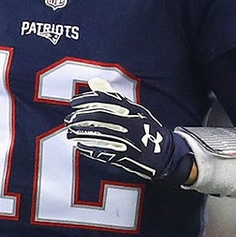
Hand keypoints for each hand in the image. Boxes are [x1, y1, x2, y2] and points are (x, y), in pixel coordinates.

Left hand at [65, 78, 191, 182]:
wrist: (167, 153)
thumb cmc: (144, 127)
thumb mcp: (133, 109)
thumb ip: (111, 95)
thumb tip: (93, 80)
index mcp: (133, 109)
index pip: (106, 99)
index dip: (87, 100)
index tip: (73, 103)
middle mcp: (132, 122)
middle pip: (100, 116)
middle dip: (81, 118)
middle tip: (68, 120)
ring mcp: (131, 139)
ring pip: (100, 133)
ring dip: (82, 133)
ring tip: (69, 133)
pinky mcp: (129, 156)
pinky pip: (106, 150)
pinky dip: (90, 147)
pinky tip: (79, 145)